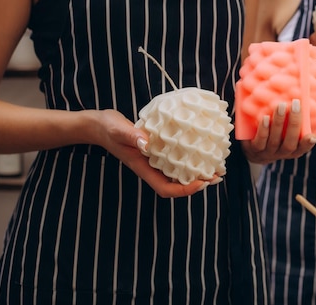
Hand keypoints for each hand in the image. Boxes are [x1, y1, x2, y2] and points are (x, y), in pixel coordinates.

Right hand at [94, 109, 215, 197]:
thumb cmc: (107, 128)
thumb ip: (131, 135)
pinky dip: (188, 158)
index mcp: (142, 168)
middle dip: (197, 183)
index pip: (166, 188)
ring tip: (215, 165)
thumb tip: (147, 143)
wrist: (98, 125)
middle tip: (217, 175)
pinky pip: (174, 159)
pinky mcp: (155, 150)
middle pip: (176, 184)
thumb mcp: (117, 129)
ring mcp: (153, 160)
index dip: (184, 190)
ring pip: (177, 173)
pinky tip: (199, 149)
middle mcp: (150, 167)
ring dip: (196, 171)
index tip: (202, 182)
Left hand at [241, 97, 315, 163]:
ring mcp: (269, 151)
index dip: (308, 143)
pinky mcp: (255, 149)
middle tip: (295, 104)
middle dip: (294, 124)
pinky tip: (264, 117)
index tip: (312, 135)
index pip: (304, 147)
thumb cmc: (285, 132)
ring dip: (278, 123)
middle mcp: (284, 152)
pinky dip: (263, 130)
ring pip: (274, 139)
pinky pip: (260, 141)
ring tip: (280, 106)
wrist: (255, 148)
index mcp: (296, 149)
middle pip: (290, 142)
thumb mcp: (302, 125)